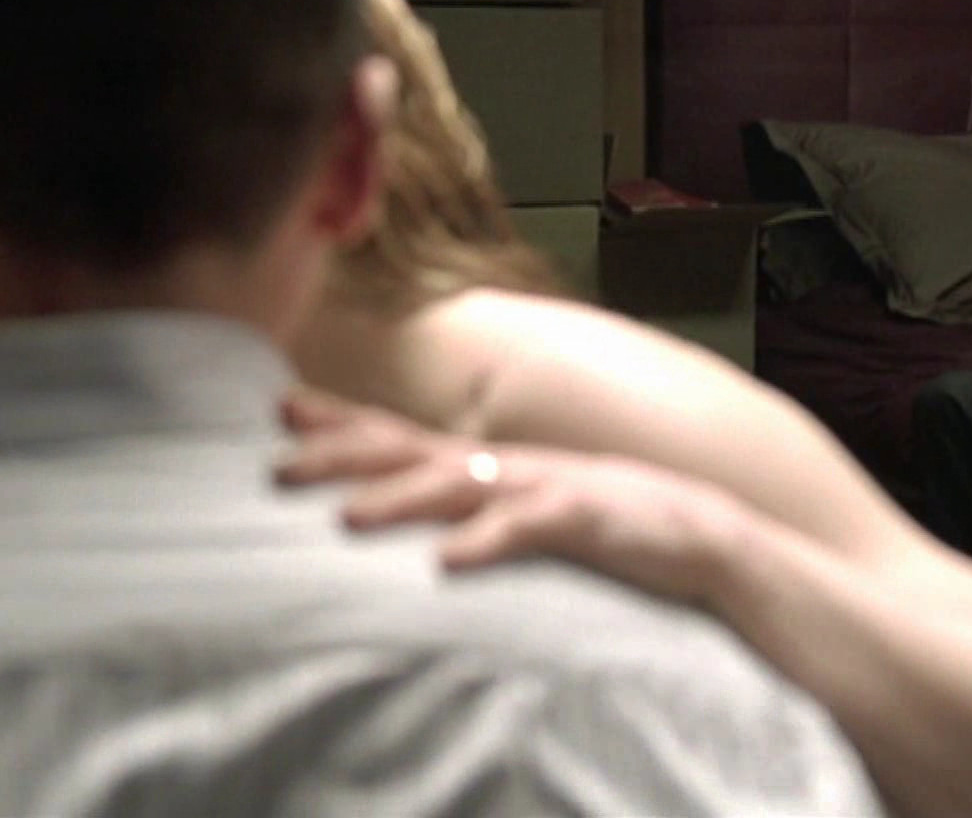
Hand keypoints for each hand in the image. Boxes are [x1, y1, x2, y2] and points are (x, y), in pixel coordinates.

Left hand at [275, 387, 746, 604]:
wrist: (697, 533)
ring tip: (345, 517)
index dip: (339, 419)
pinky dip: (485, 543)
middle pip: (406, 452)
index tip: (278, 406)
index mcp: (485, 464)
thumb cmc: (601, 527)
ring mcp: (540, 486)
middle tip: (274, 468)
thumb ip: (470, 506)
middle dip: (339, 455)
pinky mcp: (580, 519)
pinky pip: (525, 529)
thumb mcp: (522, 508)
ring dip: (398, 500)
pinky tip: (447, 564)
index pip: (397, 434)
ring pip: (456, 485)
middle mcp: (502, 465)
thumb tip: (412, 526)